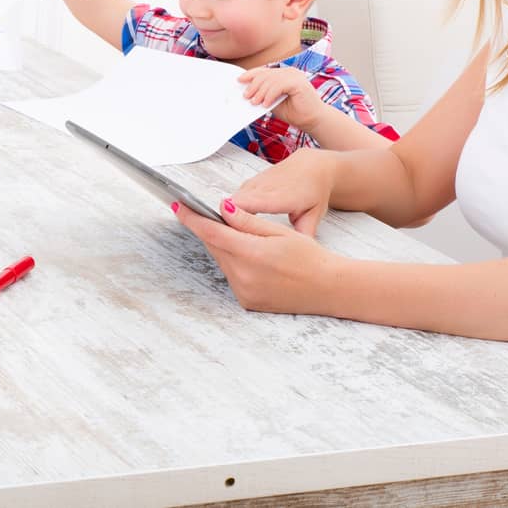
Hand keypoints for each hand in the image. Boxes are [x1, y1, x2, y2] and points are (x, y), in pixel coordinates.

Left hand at [174, 197, 341, 312]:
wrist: (330, 289)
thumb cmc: (310, 257)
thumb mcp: (279, 232)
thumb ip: (247, 221)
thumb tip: (223, 208)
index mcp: (251, 255)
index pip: (211, 232)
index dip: (192, 218)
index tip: (177, 205)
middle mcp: (243, 277)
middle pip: (215, 246)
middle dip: (213, 229)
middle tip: (219, 216)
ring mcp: (244, 292)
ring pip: (222, 260)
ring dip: (225, 247)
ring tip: (246, 239)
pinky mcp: (247, 302)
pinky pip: (231, 276)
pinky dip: (235, 263)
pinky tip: (253, 259)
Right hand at [225, 146, 335, 236]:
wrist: (312, 167)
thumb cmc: (313, 191)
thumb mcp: (314, 215)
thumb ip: (303, 235)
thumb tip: (295, 253)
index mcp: (280, 196)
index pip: (249, 204)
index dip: (233, 216)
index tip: (225, 230)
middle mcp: (263, 187)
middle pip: (233, 203)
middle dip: (225, 221)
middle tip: (225, 242)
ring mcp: (254, 184)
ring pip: (230, 201)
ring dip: (226, 217)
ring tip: (228, 236)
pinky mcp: (248, 184)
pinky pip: (233, 198)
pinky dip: (230, 211)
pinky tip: (234, 225)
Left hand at [239, 65, 322, 129]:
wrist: (313, 120)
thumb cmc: (296, 112)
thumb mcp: (274, 101)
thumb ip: (264, 94)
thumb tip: (248, 92)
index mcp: (284, 74)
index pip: (264, 71)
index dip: (251, 74)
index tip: (240, 80)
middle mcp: (290, 72)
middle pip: (265, 74)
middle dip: (253, 86)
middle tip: (246, 96)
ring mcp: (295, 75)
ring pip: (270, 80)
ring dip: (260, 92)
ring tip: (255, 102)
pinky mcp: (298, 82)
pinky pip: (278, 85)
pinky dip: (270, 95)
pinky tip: (266, 104)